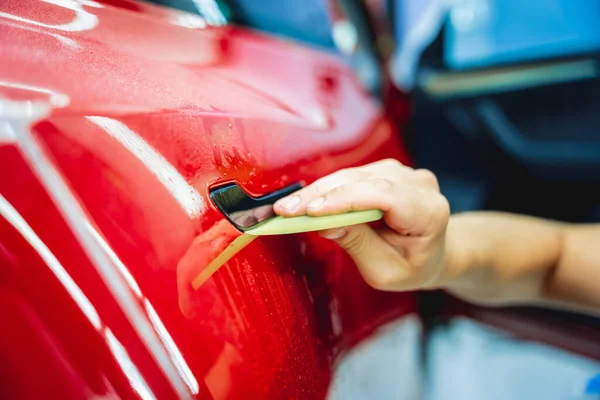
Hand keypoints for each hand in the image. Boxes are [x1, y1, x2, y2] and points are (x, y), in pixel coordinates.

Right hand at [273, 159, 449, 290]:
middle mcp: (419, 184)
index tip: (310, 211)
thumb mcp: (386, 271)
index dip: (345, 199)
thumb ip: (359, 245)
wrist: (433, 253)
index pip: (384, 196)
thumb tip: (325, 223)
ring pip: (353, 175)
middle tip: (285, 210)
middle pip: (364, 182)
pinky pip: (352, 176)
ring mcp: (403, 173)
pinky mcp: (387, 171)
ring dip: (318, 191)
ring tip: (288, 207)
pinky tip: (305, 200)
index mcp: (429, 212)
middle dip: (321, 195)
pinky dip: (327, 188)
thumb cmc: (412, 266)